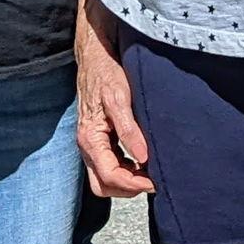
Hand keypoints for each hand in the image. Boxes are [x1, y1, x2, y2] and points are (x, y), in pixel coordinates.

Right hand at [75, 0, 152, 198]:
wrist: (96, 55)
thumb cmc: (106, 72)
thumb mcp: (119, 98)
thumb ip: (129, 129)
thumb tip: (143, 158)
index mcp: (90, 138)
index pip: (110, 176)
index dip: (134, 184)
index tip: (155, 181)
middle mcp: (87, 145)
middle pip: (104, 185)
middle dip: (128, 188)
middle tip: (154, 180)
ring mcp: (92, 143)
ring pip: (106, 178)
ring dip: (128, 180)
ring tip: (151, 171)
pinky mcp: (100, 138)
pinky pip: (110, 164)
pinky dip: (126, 169)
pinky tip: (143, 160)